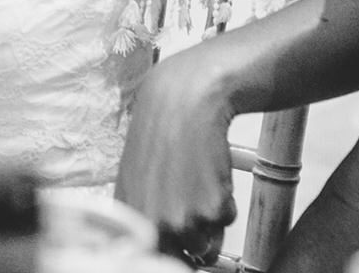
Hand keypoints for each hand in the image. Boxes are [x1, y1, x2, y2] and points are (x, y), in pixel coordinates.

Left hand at [114, 41, 237, 265]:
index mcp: (131, 218)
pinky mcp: (213, 210)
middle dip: (191, 240)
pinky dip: (225, 204)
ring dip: (210, 224)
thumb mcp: (133, 175)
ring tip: (198, 186)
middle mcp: (156, 226)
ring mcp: (185, 221)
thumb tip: (149, 245)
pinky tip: (210, 174)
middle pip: (184, 258)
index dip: (169, 254)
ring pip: (208, 246)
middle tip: (189, 204)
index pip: (153, 260)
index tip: (176, 246)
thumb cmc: (157, 131)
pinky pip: (227, 221)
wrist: (184, 101)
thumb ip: (140, 214)